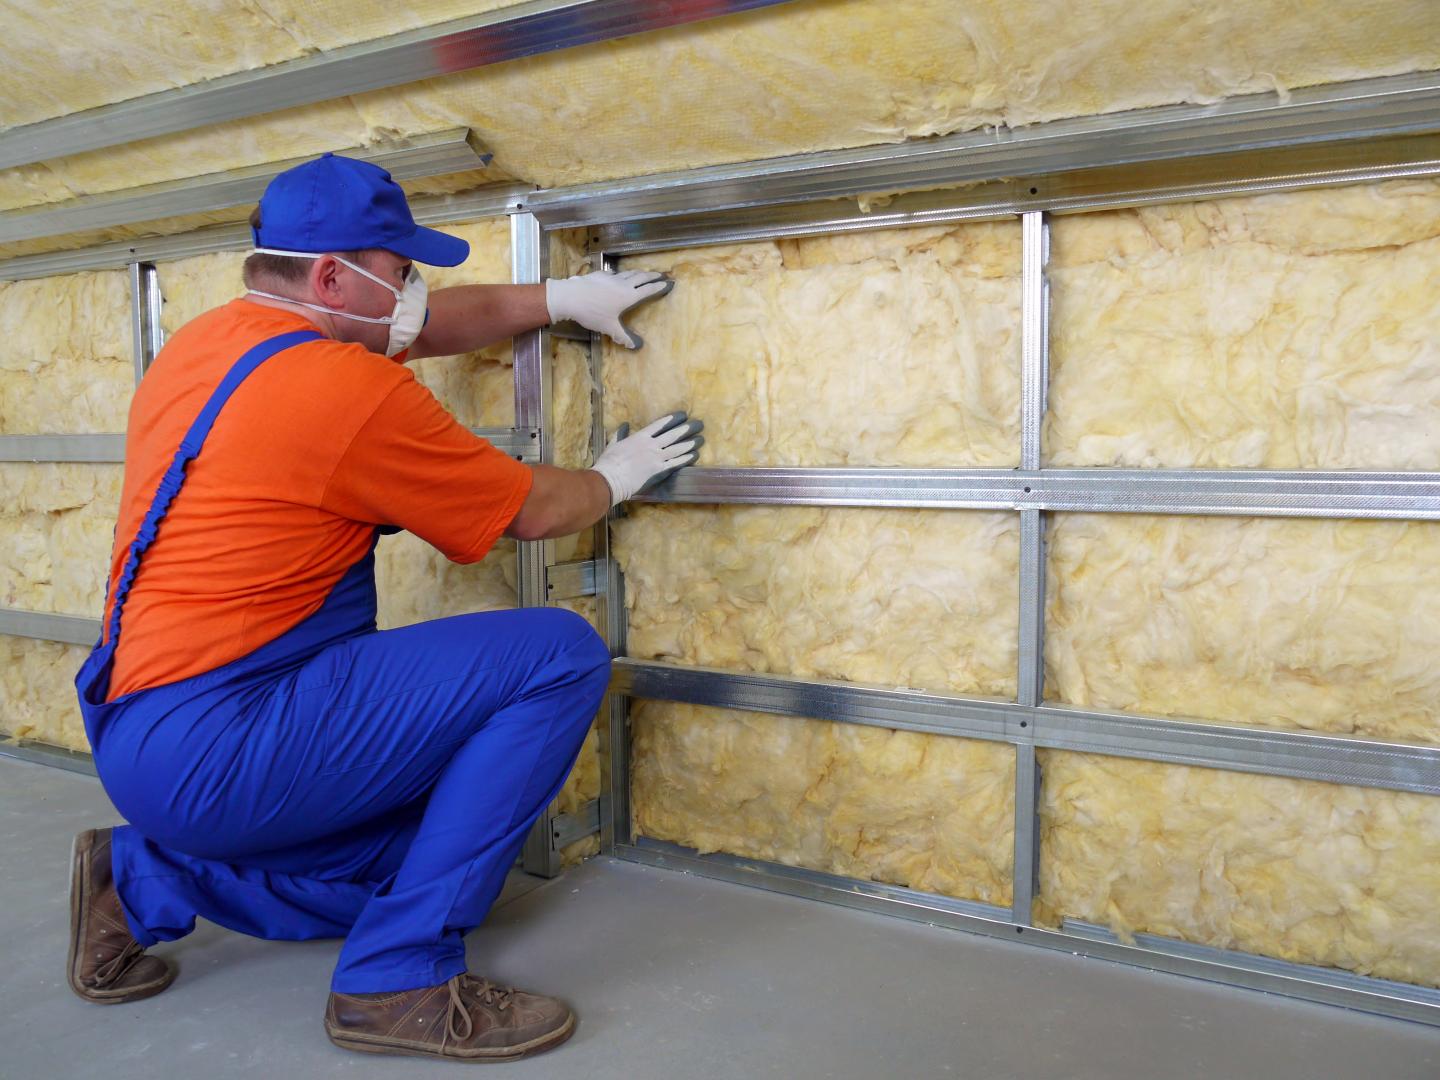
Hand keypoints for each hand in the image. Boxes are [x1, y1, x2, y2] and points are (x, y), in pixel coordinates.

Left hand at [544, 269, 673, 348]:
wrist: (571, 297)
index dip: (658, 286)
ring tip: (643, 273)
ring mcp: (611, 277)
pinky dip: (620, 274)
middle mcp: (623, 284)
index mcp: (629, 296)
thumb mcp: (608, 328)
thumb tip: (634, 346)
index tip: (667, 283)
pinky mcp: (600, 275)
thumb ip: (622, 336)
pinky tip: (617, 276)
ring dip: (638, 272)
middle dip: (652, 275)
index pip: (648, 290)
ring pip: (628, 273)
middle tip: (660, 274)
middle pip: (641, 277)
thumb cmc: (592, 314)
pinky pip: (614, 273)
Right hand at [590, 412, 703, 504]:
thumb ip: (621, 434)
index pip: (660, 424)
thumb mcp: (613, 444)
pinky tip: (695, 455)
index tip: (683, 415)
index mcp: (640, 437)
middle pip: (673, 435)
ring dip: (691, 443)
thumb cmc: (609, 462)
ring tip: (701, 439)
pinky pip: (676, 463)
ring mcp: (656, 458)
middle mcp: (651, 445)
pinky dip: (686, 458)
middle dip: (687, 428)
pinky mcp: (659, 471)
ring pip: (678, 448)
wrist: (611, 479)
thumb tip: (624, 424)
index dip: (673, 419)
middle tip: (699, 424)